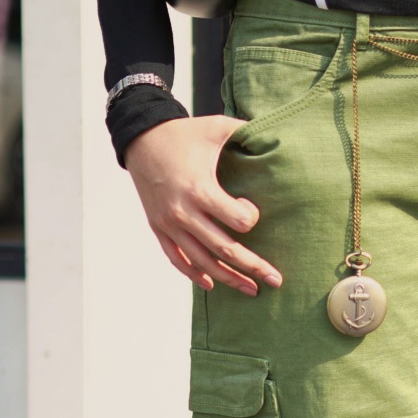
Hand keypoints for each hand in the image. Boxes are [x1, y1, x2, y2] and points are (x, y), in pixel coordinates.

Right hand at [124, 115, 279, 295]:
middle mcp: (183, 212)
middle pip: (224, 249)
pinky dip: (194, 275)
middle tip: (276, 280)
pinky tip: (212, 285)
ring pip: (202, 262)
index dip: (251, 217)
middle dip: (253, 266)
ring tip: (252, 290)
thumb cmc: (184, 134)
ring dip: (229, 278)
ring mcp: (168, 224)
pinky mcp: (158, 228)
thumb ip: (246, 131)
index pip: (237, 220)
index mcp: (200, 189)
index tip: (252, 210)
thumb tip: (277, 132)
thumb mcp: (216, 128)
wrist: (140, 138)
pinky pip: (176, 259)